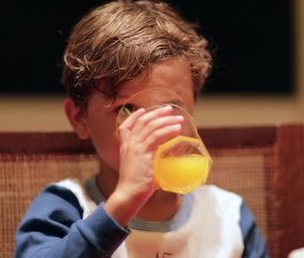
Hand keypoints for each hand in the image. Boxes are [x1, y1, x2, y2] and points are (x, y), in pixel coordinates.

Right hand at [105, 105, 183, 225]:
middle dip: (157, 113)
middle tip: (169, 109)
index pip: (125, 127)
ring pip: (151, 126)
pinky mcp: (143, 152)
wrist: (129, 194)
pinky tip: (176, 128)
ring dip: (167, 120)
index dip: (133, 117)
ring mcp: (135, 147)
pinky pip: (156, 135)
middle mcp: (129, 144)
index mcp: (125, 148)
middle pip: (142, 121)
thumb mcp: (143, 172)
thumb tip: (169, 171)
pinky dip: (168, 130)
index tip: (142, 110)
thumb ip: (154, 167)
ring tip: (179, 119)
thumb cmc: (137, 188)